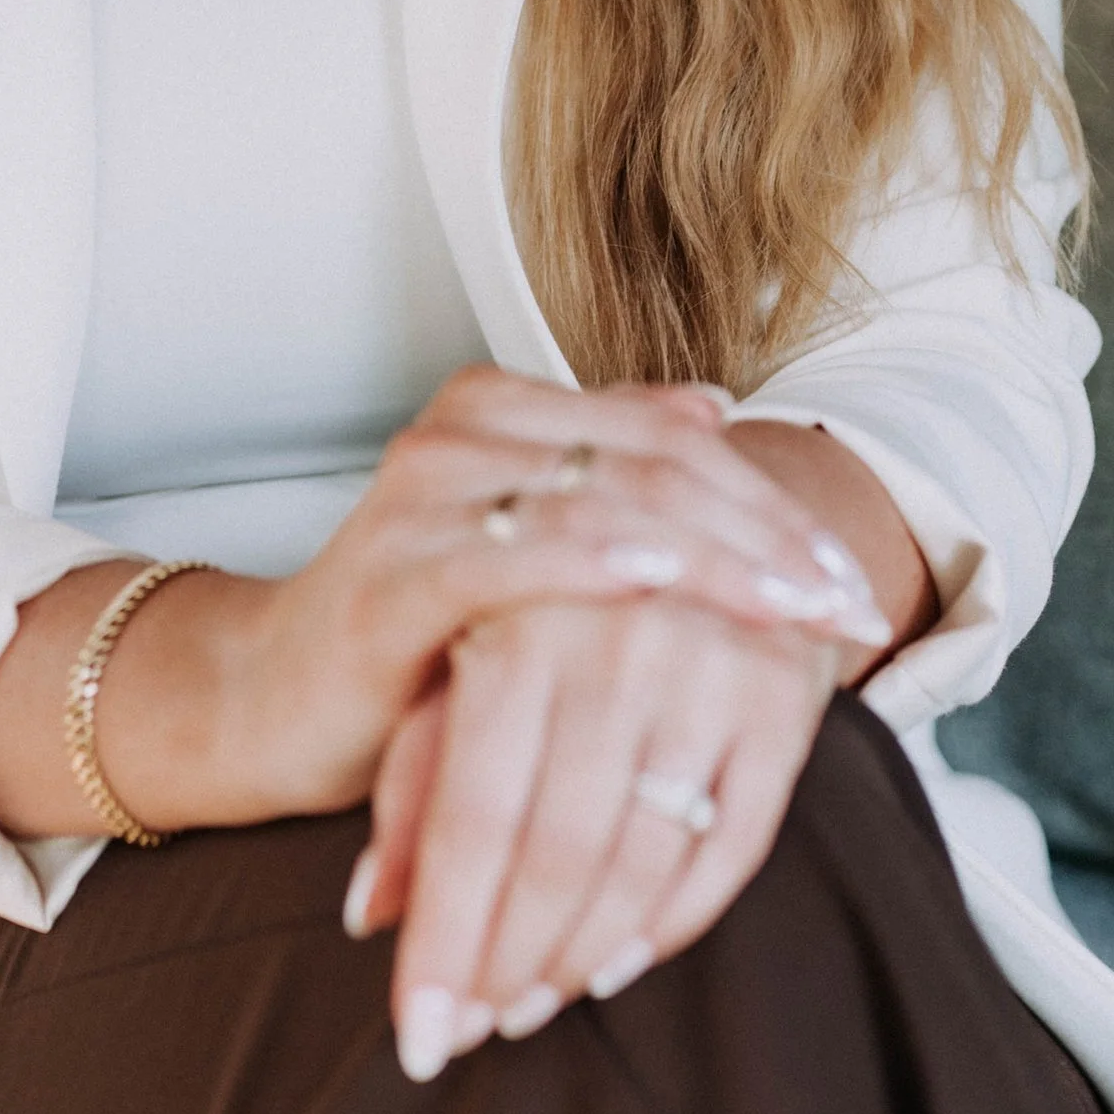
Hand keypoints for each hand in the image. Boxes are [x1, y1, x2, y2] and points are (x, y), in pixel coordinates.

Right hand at [0, 369, 893, 848]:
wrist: (265, 704)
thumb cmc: (411, 642)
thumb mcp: (527, 556)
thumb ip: (609, 478)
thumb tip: (714, 409)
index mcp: (500, 412)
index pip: (670, 438)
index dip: (769, 502)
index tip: (848, 579)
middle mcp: (463, 433)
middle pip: (653, 464)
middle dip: (765, 540)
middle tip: (847, 606)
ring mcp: (426, 499)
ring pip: (603, 500)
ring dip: (716, 558)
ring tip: (796, 610)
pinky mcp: (394, 577)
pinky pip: (512, 561)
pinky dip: (595, 565)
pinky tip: (662, 580)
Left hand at [343, 594, 843, 1078]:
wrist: (681, 507)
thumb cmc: (541, 602)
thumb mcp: (456, 668)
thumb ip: (414, 784)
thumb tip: (368, 915)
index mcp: (517, 621)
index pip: (472, 817)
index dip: (445, 939)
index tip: (417, 1041)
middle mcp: (616, 637)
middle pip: (556, 849)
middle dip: (507, 964)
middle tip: (469, 1034)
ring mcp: (709, 664)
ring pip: (644, 858)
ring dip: (581, 956)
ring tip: (529, 1007)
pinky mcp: (783, 695)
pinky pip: (735, 845)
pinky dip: (675, 921)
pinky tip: (619, 964)